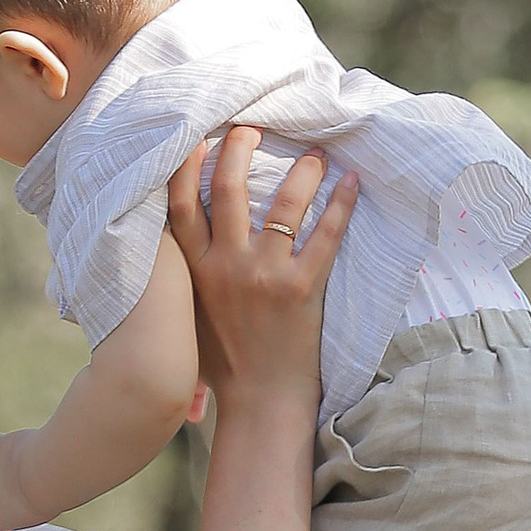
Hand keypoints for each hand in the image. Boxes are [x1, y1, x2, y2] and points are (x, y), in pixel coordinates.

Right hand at [165, 128, 356, 407]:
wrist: (260, 402)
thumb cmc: (224, 363)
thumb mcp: (191, 315)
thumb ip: (186, 275)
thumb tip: (180, 237)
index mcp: (194, 272)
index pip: (180, 207)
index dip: (187, 167)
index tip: (199, 138)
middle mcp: (225, 267)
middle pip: (225, 190)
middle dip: (239, 149)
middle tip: (253, 127)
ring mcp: (264, 276)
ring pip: (281, 205)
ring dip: (301, 171)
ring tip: (315, 153)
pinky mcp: (302, 288)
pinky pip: (325, 235)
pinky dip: (340, 204)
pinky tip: (350, 182)